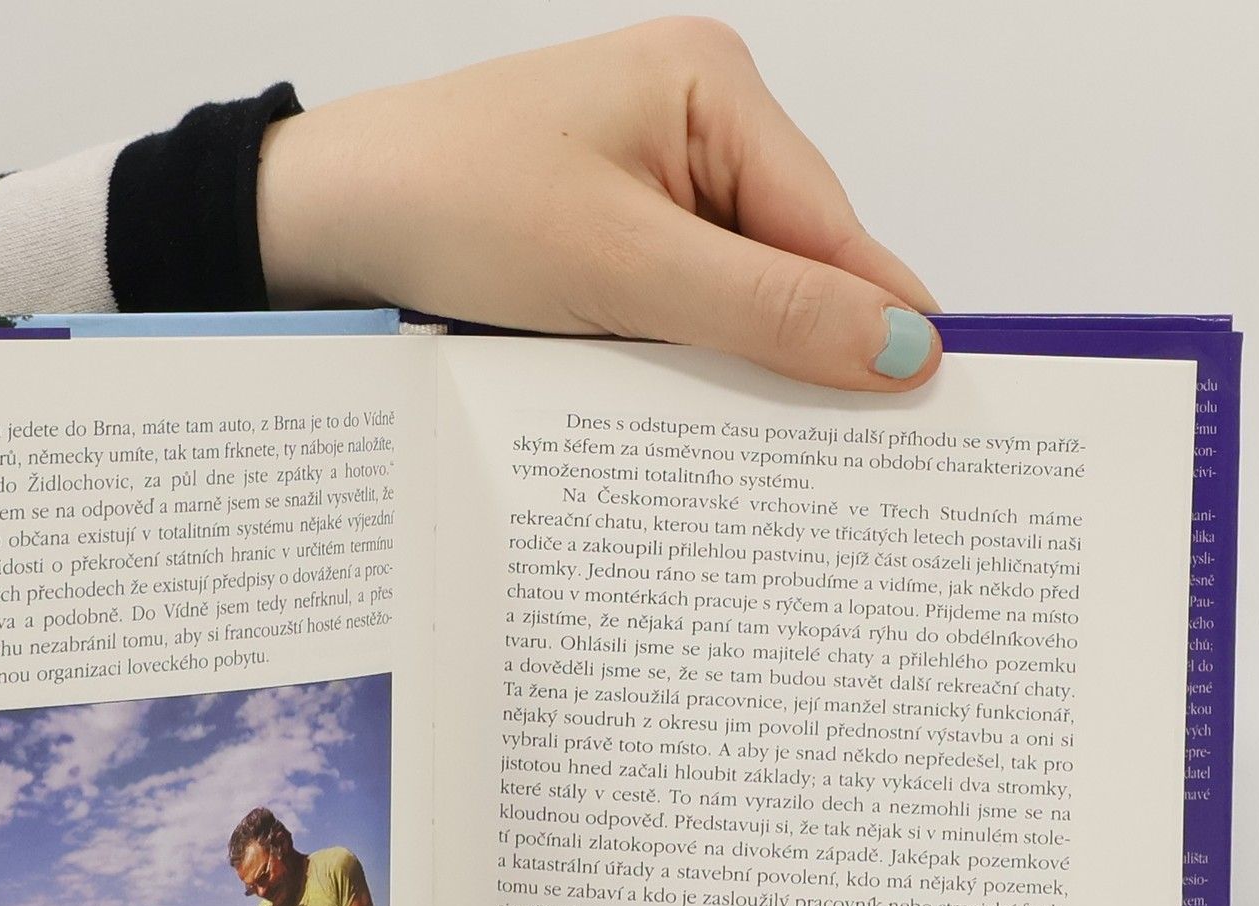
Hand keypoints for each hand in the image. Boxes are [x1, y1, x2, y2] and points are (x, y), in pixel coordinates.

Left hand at [258, 17, 939, 389]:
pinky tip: (682, 415)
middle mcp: (695, 124)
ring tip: (758, 453)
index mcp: (714, 88)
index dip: (878, 321)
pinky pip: (681, 310)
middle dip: (801, 353)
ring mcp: (650, 182)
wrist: (319, 222)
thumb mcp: (619, 266)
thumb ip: (762, 307)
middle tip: (842, 465)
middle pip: (792, 264)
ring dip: (735, 368)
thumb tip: (903, 347)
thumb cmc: (448, 204)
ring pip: (736, 299)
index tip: (939, 410)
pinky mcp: (610, 237)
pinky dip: (683, 363)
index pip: (831, 225)